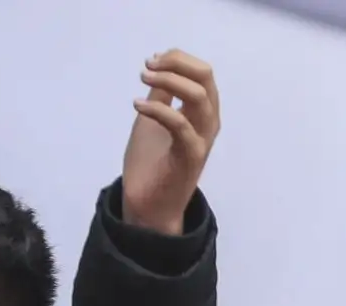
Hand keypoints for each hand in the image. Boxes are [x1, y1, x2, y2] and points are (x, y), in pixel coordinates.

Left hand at [121, 50, 220, 234]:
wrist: (148, 205)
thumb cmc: (152, 164)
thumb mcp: (154, 120)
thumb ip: (161, 97)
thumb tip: (161, 68)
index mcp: (202, 112)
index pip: (201, 73)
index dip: (177, 59)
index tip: (150, 61)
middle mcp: (208, 123)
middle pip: (205, 77)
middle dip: (176, 63)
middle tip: (147, 67)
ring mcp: (202, 140)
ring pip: (199, 96)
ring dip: (169, 80)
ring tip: (143, 79)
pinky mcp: (191, 157)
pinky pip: (181, 125)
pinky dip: (158, 110)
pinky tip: (137, 105)